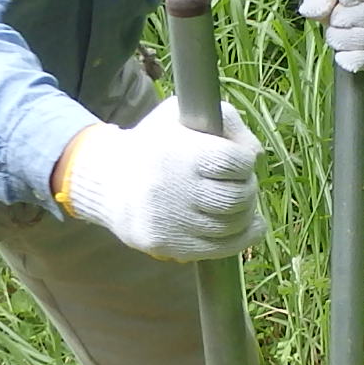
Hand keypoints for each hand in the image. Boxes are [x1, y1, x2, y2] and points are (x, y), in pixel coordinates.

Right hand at [53, 98, 265, 259]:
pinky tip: (249, 226)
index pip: (235, 162)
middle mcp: (176, 188)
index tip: (237, 161)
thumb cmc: (155, 144)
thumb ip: (225, 120)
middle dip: (247, 189)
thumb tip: (255, 156)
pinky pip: (220, 249)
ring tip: (239, 203)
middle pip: (237, 197)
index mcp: (181, 152)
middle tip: (240, 184)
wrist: (108, 182)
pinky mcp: (169, 246)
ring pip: (232, 224)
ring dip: (245, 214)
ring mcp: (172, 220)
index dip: (243, 162)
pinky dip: (242, 238)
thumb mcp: (181, 115)